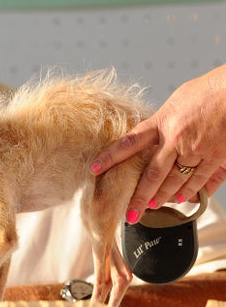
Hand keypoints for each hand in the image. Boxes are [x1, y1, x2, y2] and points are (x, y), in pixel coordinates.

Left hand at [91, 66, 225, 222]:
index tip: (94, 169)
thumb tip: (150, 135)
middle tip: (129, 213)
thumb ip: (162, 123)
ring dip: (163, 197)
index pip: (128, 142)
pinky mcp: (217, 158)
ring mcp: (197, 150)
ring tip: (151, 206)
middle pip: (152, 175)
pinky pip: (201, 181)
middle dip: (139, 197)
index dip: (109, 157)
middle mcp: (176, 139)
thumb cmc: (208, 92)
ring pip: (176, 182)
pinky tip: (181, 198)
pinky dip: (190, 192)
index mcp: (162, 122)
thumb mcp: (176, 102)